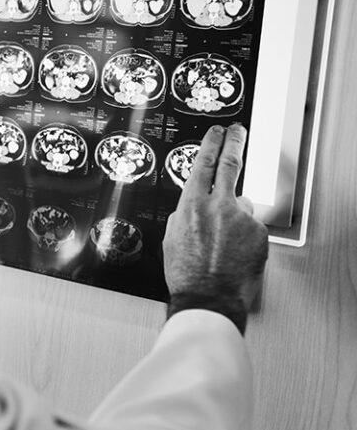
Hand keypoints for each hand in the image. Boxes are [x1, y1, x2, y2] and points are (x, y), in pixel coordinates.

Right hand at [163, 124, 268, 332]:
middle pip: (230, 164)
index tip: (217, 132)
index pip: (203, 164)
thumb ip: (184, 215)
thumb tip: (193, 205)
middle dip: (234, 143)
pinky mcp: (258, 233)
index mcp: (191, 206)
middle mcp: (218, 206)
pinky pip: (251, 227)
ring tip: (224, 242)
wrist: (209, 297)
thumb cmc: (186, 273)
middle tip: (238, 131)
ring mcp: (241, 218)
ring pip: (240, 205)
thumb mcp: (172, 238)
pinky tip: (234, 253)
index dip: (211, 144)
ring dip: (234, 217)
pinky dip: (244, 236)